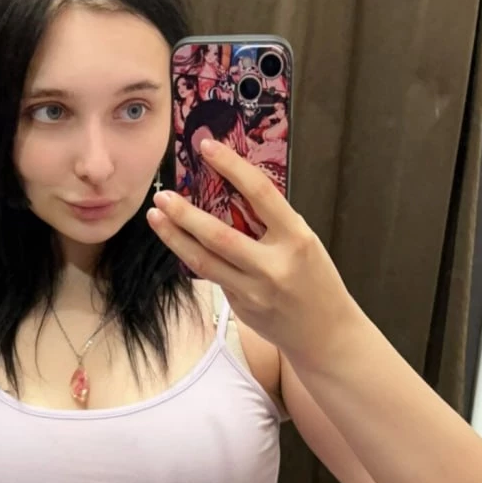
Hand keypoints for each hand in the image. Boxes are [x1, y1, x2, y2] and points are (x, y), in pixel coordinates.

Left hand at [146, 140, 359, 369]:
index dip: (232, 167)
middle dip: (185, 214)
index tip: (208, 147)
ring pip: (204, 261)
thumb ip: (273, 223)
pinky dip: (194, 257)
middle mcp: (273, 265)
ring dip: (175, 237)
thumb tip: (232, 193)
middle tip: (162, 195)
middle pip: (219, 235)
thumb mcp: (305, 243)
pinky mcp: (241, 307)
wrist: (326, 334)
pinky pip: (213, 277)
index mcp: (296, 239)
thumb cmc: (316, 281)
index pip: (261, 193)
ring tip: (155, 217)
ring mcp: (254, 291)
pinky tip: (181, 243)